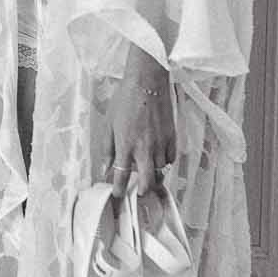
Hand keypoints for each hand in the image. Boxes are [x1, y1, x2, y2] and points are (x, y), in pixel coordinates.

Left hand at [107, 73, 175, 208]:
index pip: (121, 177)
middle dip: (142, 191)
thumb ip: (107, 148)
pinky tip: (159, 159)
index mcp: (126, 146)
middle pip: (147, 182)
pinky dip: (165, 163)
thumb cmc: (126, 99)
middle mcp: (145, 149)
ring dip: (154, 176)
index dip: (118, 189)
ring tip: (148, 175)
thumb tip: (105, 167)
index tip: (117, 194)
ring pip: (161, 172)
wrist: (147, 82)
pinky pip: (171, 159)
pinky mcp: (172, 137)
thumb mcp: (109, 123)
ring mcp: (161, 144)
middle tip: (137, 191)